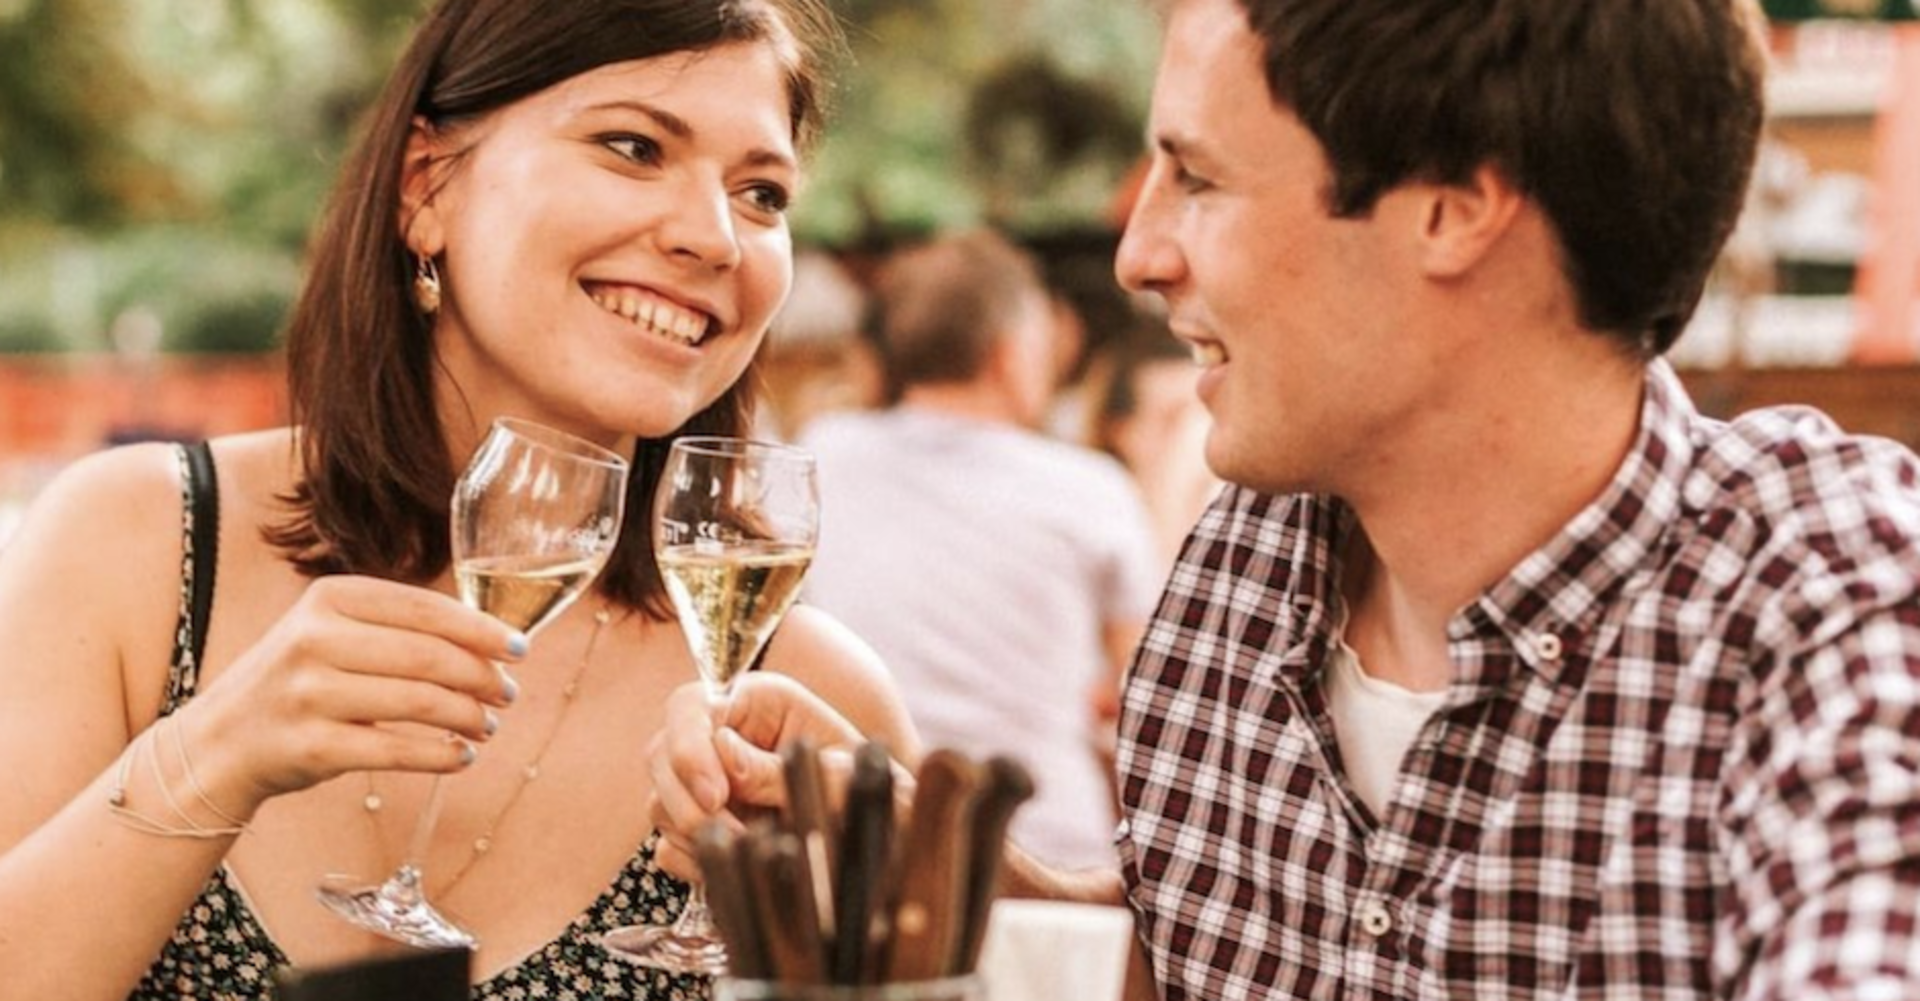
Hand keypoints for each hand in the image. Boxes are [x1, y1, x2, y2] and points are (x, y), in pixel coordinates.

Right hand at [169, 576, 522, 819]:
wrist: (221, 742)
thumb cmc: (299, 682)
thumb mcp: (332, 632)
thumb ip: (397, 627)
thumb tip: (492, 641)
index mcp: (329, 599)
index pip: (425, 608)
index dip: (481, 630)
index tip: (519, 649)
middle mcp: (313, 639)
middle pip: (428, 656)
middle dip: (481, 677)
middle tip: (508, 694)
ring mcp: (308, 693)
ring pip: (418, 703)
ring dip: (467, 717)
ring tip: (486, 726)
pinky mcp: (310, 746)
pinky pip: (396, 750)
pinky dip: (440, 755)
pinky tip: (460, 757)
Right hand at [645, 672, 866, 879]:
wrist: (882, 831)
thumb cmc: (867, 790)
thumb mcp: (834, 774)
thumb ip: (778, 767)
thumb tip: (723, 756)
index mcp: (755, 701)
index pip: (689, 706)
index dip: (689, 750)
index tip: (716, 796)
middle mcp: (722, 734)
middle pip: (661, 755)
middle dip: (687, 802)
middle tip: (733, 832)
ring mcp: (707, 782)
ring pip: (660, 803)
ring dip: (695, 833)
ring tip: (751, 848)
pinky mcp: (704, 824)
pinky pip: (669, 846)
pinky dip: (694, 861)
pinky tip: (737, 866)